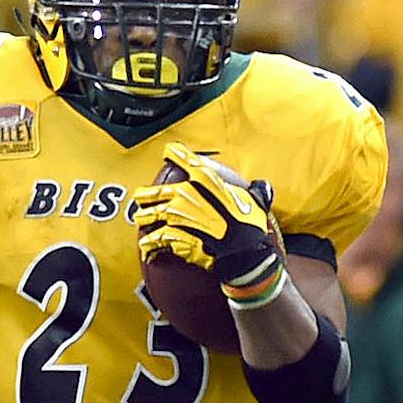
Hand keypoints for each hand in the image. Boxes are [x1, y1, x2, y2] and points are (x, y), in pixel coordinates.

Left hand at [131, 143, 285, 298]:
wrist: (242, 251)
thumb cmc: (249, 224)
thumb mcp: (255, 201)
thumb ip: (255, 191)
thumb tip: (261, 187)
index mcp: (204, 179)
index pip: (184, 159)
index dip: (175, 153)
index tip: (168, 151)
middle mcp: (185, 194)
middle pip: (155, 191)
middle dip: (147, 194)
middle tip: (140, 196)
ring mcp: (175, 216)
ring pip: (148, 215)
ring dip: (144, 218)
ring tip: (140, 220)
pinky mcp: (171, 237)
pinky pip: (153, 239)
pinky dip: (149, 243)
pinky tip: (146, 246)